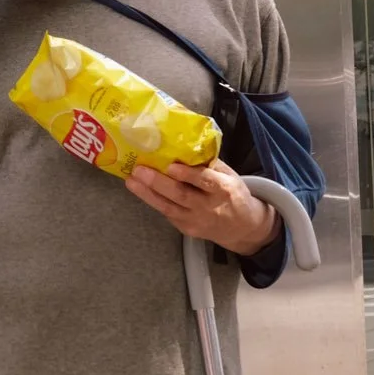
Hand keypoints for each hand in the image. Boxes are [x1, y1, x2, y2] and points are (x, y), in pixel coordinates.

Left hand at [126, 159, 278, 255]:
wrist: (242, 228)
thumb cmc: (233, 194)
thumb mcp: (229, 176)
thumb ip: (209, 164)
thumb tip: (184, 145)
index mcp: (224, 189)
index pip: (206, 181)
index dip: (188, 175)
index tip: (171, 166)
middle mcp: (209, 207)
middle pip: (181, 196)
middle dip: (158, 183)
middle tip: (139, 170)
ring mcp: (196, 221)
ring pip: (169, 208)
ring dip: (147, 194)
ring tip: (131, 181)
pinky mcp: (186, 229)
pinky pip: (168, 213)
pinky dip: (152, 201)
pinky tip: (139, 190)